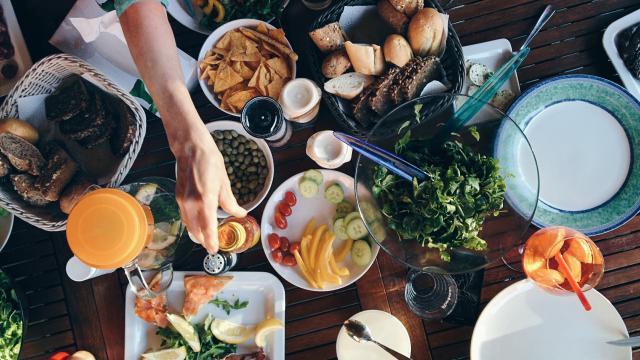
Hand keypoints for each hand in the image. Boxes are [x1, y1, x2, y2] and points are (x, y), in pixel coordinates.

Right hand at [174, 130, 246, 253]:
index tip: (214, 250)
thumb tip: (240, 213)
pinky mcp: (178, 197)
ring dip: (197, 233)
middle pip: (196, 230)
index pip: (208, 227)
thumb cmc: (209, 161)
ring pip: (189, 225)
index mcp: (206, 199)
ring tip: (206, 238)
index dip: (211, 241)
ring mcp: (182, 201)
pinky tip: (198, 223)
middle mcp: (191, 203)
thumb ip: (230, 202)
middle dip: (204, 240)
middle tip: (212, 246)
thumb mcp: (224, 182)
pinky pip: (185, 216)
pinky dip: (192, 223)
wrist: (190, 148)